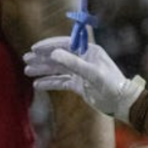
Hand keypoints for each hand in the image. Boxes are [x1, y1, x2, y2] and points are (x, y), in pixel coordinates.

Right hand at [26, 37, 143, 122]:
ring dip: (43, 70)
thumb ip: (73, 63)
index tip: (34, 48)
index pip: (64, 44)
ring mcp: (80, 72)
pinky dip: (49, 82)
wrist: (122, 103)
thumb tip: (53, 53)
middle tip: (25, 59)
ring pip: (57, 69)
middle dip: (41, 58)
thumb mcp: (93, 73)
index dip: (48, 46)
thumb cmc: (111, 85)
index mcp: (88, 51)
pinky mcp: (78, 84)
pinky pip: (60, 82)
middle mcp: (82, 59)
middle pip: (58, 56)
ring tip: (27, 71)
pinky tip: (38, 84)